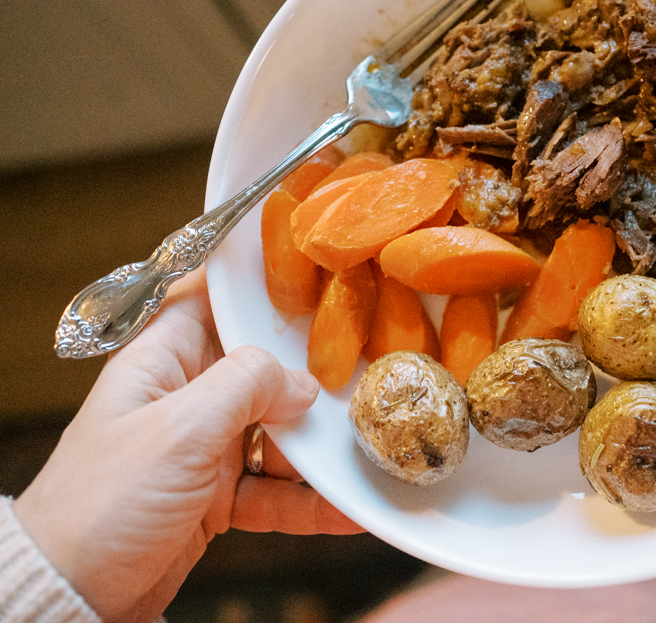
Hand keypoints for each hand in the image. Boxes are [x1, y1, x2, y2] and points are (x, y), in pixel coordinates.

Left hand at [14, 269, 361, 621]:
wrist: (72, 594)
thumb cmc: (101, 503)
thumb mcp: (179, 429)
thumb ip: (247, 387)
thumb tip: (305, 383)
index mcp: (162, 361)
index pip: (210, 300)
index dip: (257, 287)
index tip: (314, 278)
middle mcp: (186, 398)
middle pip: (260, 368)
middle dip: (310, 372)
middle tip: (365, 365)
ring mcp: (204, 450)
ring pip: (276, 431)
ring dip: (316, 443)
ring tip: (368, 441)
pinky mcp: (218, 499)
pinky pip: (276, 491)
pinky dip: (309, 500)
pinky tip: (346, 506)